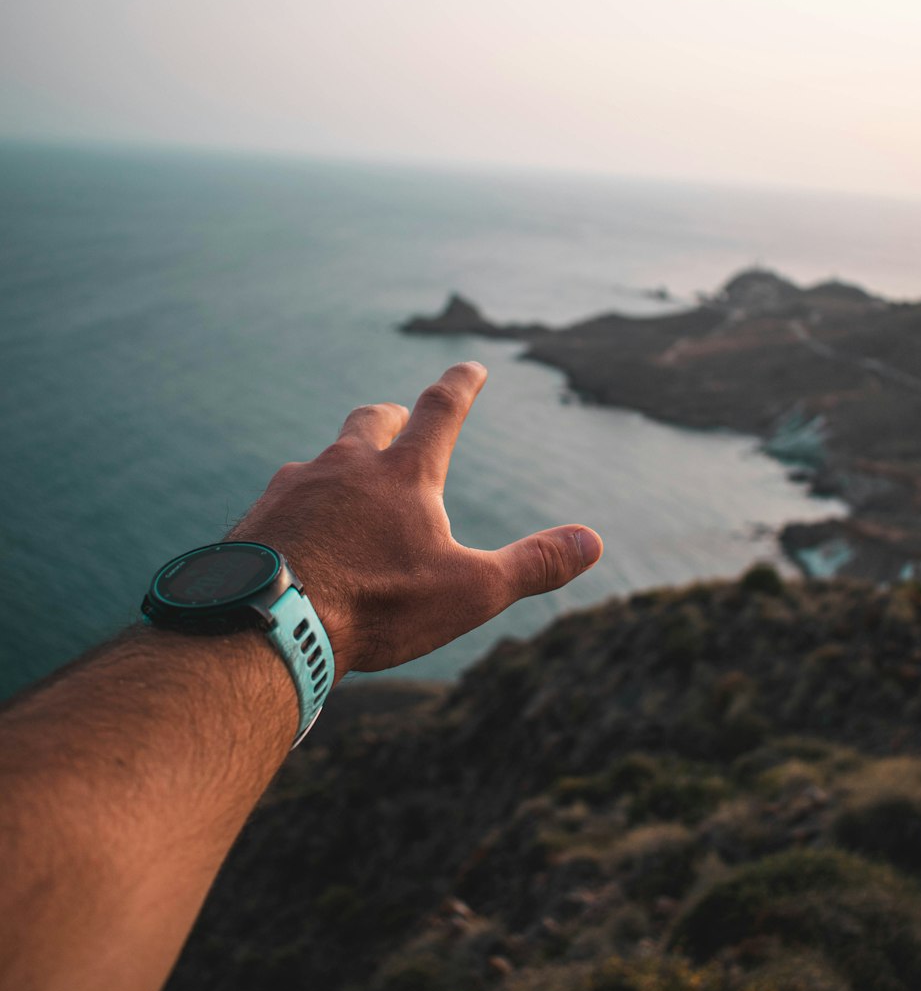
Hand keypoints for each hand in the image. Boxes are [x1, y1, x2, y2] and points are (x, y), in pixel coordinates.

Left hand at [230, 361, 602, 675]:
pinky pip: (285, 499)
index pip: (442, 410)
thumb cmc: (377, 606)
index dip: (461, 385)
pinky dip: (302, 507)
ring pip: (323, 460)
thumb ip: (533, 564)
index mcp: (404, 475)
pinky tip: (300, 533)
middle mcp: (346, 466)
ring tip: (348, 490)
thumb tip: (592, 541)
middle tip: (400, 420)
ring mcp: (296, 487)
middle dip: (392, 417)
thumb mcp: (470, 591)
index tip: (471, 366)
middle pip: (371, 420)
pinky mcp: (258, 516)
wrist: (267, 624)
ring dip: (342, 466)